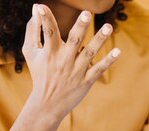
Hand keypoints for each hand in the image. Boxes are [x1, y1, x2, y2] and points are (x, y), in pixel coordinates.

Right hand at [22, 4, 120, 119]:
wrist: (48, 103)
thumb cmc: (39, 74)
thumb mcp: (30, 53)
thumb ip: (32, 31)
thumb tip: (36, 9)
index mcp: (49, 52)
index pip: (48, 32)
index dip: (45, 18)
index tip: (41, 7)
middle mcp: (64, 60)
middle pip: (73, 41)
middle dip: (79, 27)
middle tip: (86, 13)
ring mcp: (76, 70)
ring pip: (89, 53)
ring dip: (99, 40)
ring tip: (108, 27)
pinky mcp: (86, 80)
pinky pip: (99, 69)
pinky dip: (108, 61)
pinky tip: (118, 51)